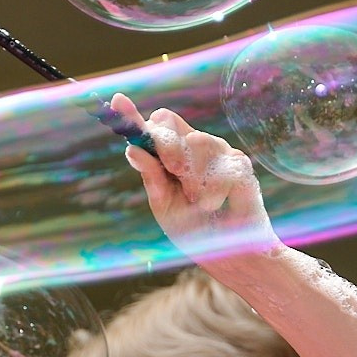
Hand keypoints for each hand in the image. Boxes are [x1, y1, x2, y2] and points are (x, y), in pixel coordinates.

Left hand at [115, 94, 277, 266]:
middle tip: (173, 169)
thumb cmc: (195, 231)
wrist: (230, 255)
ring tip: (198, 202)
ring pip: (198, 140)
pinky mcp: (238, 162)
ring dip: (193, 177)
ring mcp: (217, 151)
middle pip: (168, 121)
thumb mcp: (164, 206)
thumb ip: (151, 177)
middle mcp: (191, 148)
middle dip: (166, 144)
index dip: (132, 115)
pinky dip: (213, 191)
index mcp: (167, 157)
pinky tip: (216, 204)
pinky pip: (220, 164)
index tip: (118, 101)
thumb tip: (132, 148)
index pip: (150, 129)